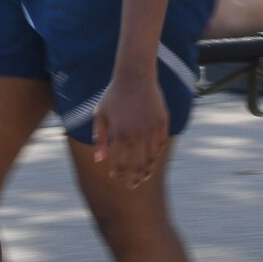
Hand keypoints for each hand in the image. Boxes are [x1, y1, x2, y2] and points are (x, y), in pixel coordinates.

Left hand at [92, 69, 169, 188]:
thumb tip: (99, 160)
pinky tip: (152, 157)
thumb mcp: (100, 115)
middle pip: (139, 165)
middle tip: (132, 185)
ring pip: (152, 157)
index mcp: (121, 134)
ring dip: (147, 169)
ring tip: (143, 176)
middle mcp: (138, 134)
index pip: (121, 164)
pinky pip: (161, 143)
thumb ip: (100, 139)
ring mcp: (152, 129)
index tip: (115, 177)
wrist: (135, 75)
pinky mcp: (162, 122)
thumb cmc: (114, 94)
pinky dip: (157, 153)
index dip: (118, 174)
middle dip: (135, 179)